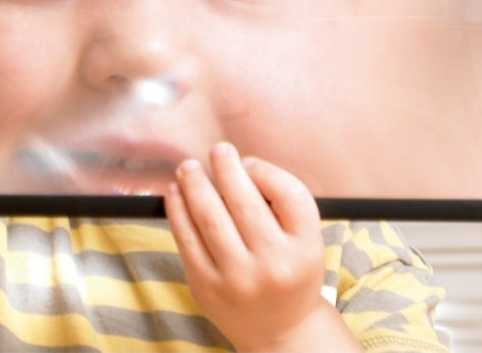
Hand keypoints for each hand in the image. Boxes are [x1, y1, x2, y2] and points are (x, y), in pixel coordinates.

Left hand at [165, 143, 360, 351]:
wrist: (280, 331)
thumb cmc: (292, 273)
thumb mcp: (307, 241)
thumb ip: (283, 204)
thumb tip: (239, 167)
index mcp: (305, 248)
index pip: (290, 195)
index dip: (266, 171)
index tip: (248, 162)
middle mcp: (273, 264)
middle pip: (244, 202)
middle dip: (226, 168)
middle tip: (217, 150)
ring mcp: (237, 278)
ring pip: (210, 217)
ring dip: (195, 185)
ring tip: (189, 167)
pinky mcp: (206, 287)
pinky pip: (187, 240)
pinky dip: (177, 211)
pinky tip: (175, 193)